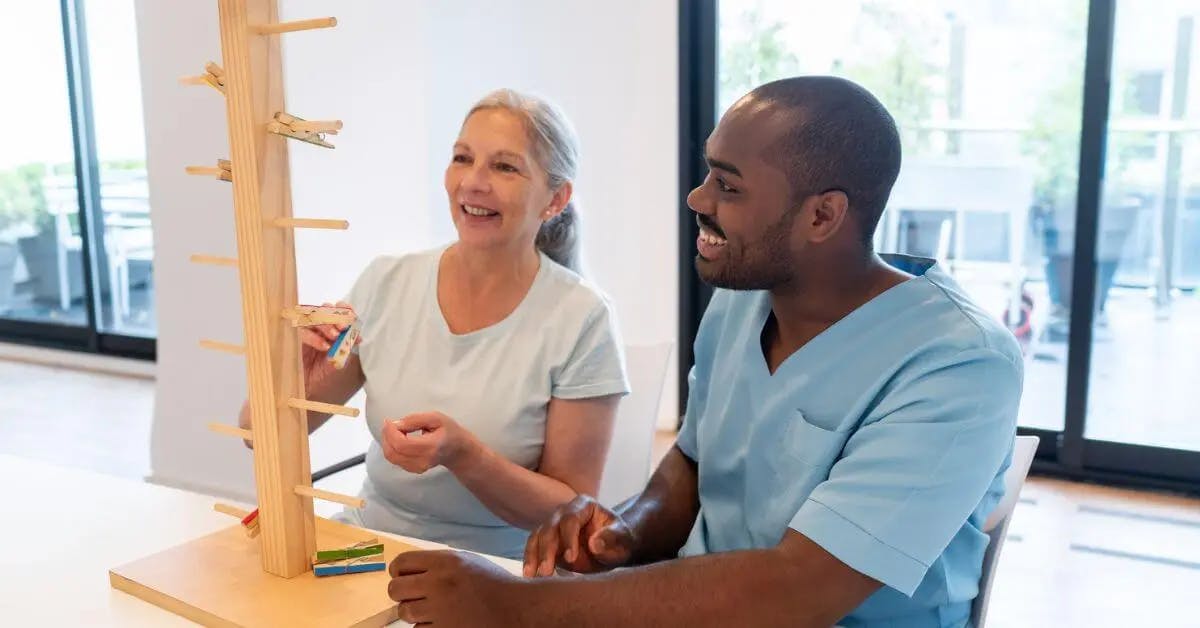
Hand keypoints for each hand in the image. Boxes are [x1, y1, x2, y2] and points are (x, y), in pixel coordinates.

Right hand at [299, 301, 357, 387]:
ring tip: (334, 337)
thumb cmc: (328, 382)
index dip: (346, 311)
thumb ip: (348, 346)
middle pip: (326, 310)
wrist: (310, 397)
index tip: (352, 317)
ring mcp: (307, 335)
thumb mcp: (343, 363)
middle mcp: (321, 331)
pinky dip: (313, 336)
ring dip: (326, 324)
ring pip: (314, 316)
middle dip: (337, 316)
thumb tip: (355, 332)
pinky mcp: (293, 341)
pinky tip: (323, 347)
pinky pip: (302, 331)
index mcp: (336, 333)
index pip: (340, 313)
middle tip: (344, 327)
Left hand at [382, 412, 478, 473]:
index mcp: (431, 447)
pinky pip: (394, 459)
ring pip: (391, 457)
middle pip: (393, 452)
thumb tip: (395, 425)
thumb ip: (414, 420)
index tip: (389, 421)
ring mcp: (418, 468)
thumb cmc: (448, 431)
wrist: (457, 450)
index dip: (390, 432)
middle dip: (386, 436)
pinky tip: (398, 439)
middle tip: (390, 424)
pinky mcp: (413, 470)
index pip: (402, 444)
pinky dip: (391, 447)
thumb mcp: (435, 417)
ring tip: (394, 430)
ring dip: (387, 442)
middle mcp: (423, 461)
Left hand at [388, 550, 522, 626]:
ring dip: (414, 612)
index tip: (405, 577)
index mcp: (444, 561)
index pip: (400, 563)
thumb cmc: (492, 583)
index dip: (398, 571)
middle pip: (395, 589)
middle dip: (402, 594)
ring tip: (431, 610)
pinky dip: (427, 627)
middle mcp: (439, 583)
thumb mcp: (465, 561)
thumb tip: (407, 570)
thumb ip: (437, 563)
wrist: (515, 607)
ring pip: (404, 612)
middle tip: (414, 596)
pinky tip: (442, 621)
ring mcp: (440, 609)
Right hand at [524, 494, 635, 576]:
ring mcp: (554, 525)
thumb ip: (612, 539)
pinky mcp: (547, 541)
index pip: (571, 519)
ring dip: (533, 555)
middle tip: (547, 571)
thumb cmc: (619, 541)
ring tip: (532, 575)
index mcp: (584, 505)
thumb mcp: (622, 540)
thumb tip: (594, 543)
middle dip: (546, 549)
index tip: (571, 558)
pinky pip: (534, 548)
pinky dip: (531, 561)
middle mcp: (564, 512)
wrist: (612, 548)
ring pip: (537, 536)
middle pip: (550, 527)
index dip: (569, 538)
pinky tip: (529, 575)